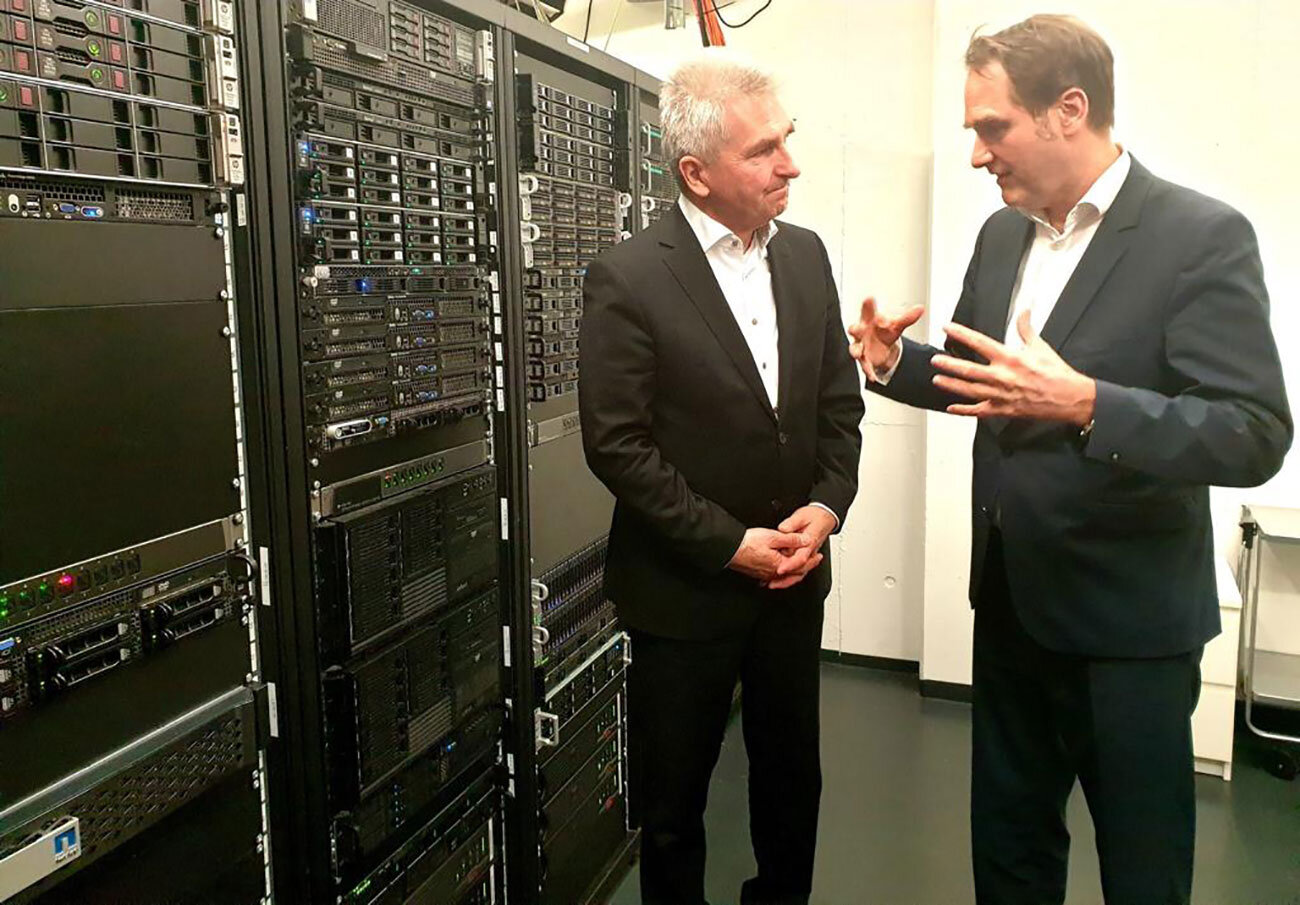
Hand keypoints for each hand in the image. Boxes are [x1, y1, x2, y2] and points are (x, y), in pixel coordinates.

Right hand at [727, 528, 809, 582]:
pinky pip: (774, 576)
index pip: (802, 565)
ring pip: (785, 576)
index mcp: (780, 565)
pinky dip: (782, 572)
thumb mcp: (774, 536)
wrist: (729, 549)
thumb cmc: (747, 544)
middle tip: (812, 561)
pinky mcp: (757, 573)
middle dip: (805, 567)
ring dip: (793, 570)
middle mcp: (773, 573)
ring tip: (798, 564)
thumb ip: (792, 539)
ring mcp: (764, 575)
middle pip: (794, 574)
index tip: (818, 555)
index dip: (811, 560)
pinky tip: (780, 569)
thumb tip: (805, 540)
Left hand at [765, 506, 837, 589]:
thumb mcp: (802, 516)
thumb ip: (792, 523)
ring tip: (772, 584)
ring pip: (799, 573)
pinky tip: (778, 579)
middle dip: (785, 577)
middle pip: (799, 570)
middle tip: (770, 581)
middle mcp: (810, 552)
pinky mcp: (805, 557)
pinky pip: (798, 570)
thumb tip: (783, 528)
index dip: (790, 565)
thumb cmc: (814, 517)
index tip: (780, 569)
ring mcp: (808, 556)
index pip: (800, 557)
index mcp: (809, 542)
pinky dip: (789, 577)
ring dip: (786, 581)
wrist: (824, 518)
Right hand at [847, 297, 924, 381]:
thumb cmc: (884, 331)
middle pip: (854, 328)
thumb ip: (907, 318)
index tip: (870, 299)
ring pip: (854, 347)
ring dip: (855, 350)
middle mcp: (862, 332)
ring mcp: (861, 346)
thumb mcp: (897, 325)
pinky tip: (872, 375)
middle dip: (854, 328)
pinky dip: (867, 370)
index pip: (867, 309)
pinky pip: (863, 365)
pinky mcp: (864, 359)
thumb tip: (920, 309)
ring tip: (857, 353)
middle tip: (856, 328)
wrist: (882, 347)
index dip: (868, 305)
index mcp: (869, 319)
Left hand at [932, 311, 1095, 424]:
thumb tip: (1024, 311)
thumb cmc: (1056, 374)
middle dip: (949, 365)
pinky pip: (979, 411)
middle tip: (935, 360)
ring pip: (970, 391)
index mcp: (1010, 359)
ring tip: (936, 380)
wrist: (1070, 399)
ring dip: (951, 385)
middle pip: (969, 370)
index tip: (947, 328)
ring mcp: (1001, 396)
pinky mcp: (1004, 410)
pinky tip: (951, 408)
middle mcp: (1003, 377)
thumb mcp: (1040, 346)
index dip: (961, 334)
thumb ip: (1026, 329)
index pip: (980, 343)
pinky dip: (964, 410)